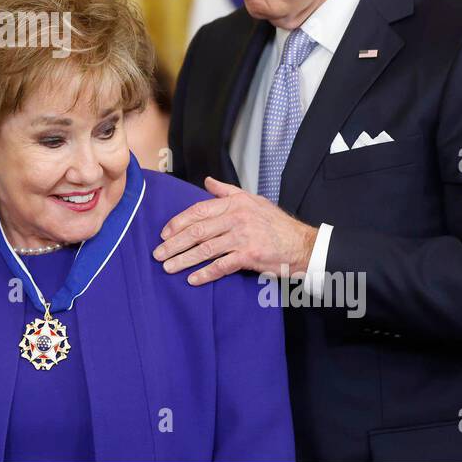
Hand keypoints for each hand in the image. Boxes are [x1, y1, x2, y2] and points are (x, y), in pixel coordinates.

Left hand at [154, 177, 317, 285]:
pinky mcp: (250, 256)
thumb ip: (227, 191)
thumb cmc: (276, 224)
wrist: (302, 243)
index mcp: (234, 204)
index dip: (178, 222)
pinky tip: (192, 279)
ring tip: (168, 267)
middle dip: (174, 243)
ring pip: (206, 249)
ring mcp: (243, 237)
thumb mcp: (252, 200)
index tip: (164, 233)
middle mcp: (237, 218)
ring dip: (184, 260)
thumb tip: (207, 182)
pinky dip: (205, 273)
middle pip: (197, 231)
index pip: (198, 211)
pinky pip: (222, 266)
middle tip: (158, 253)